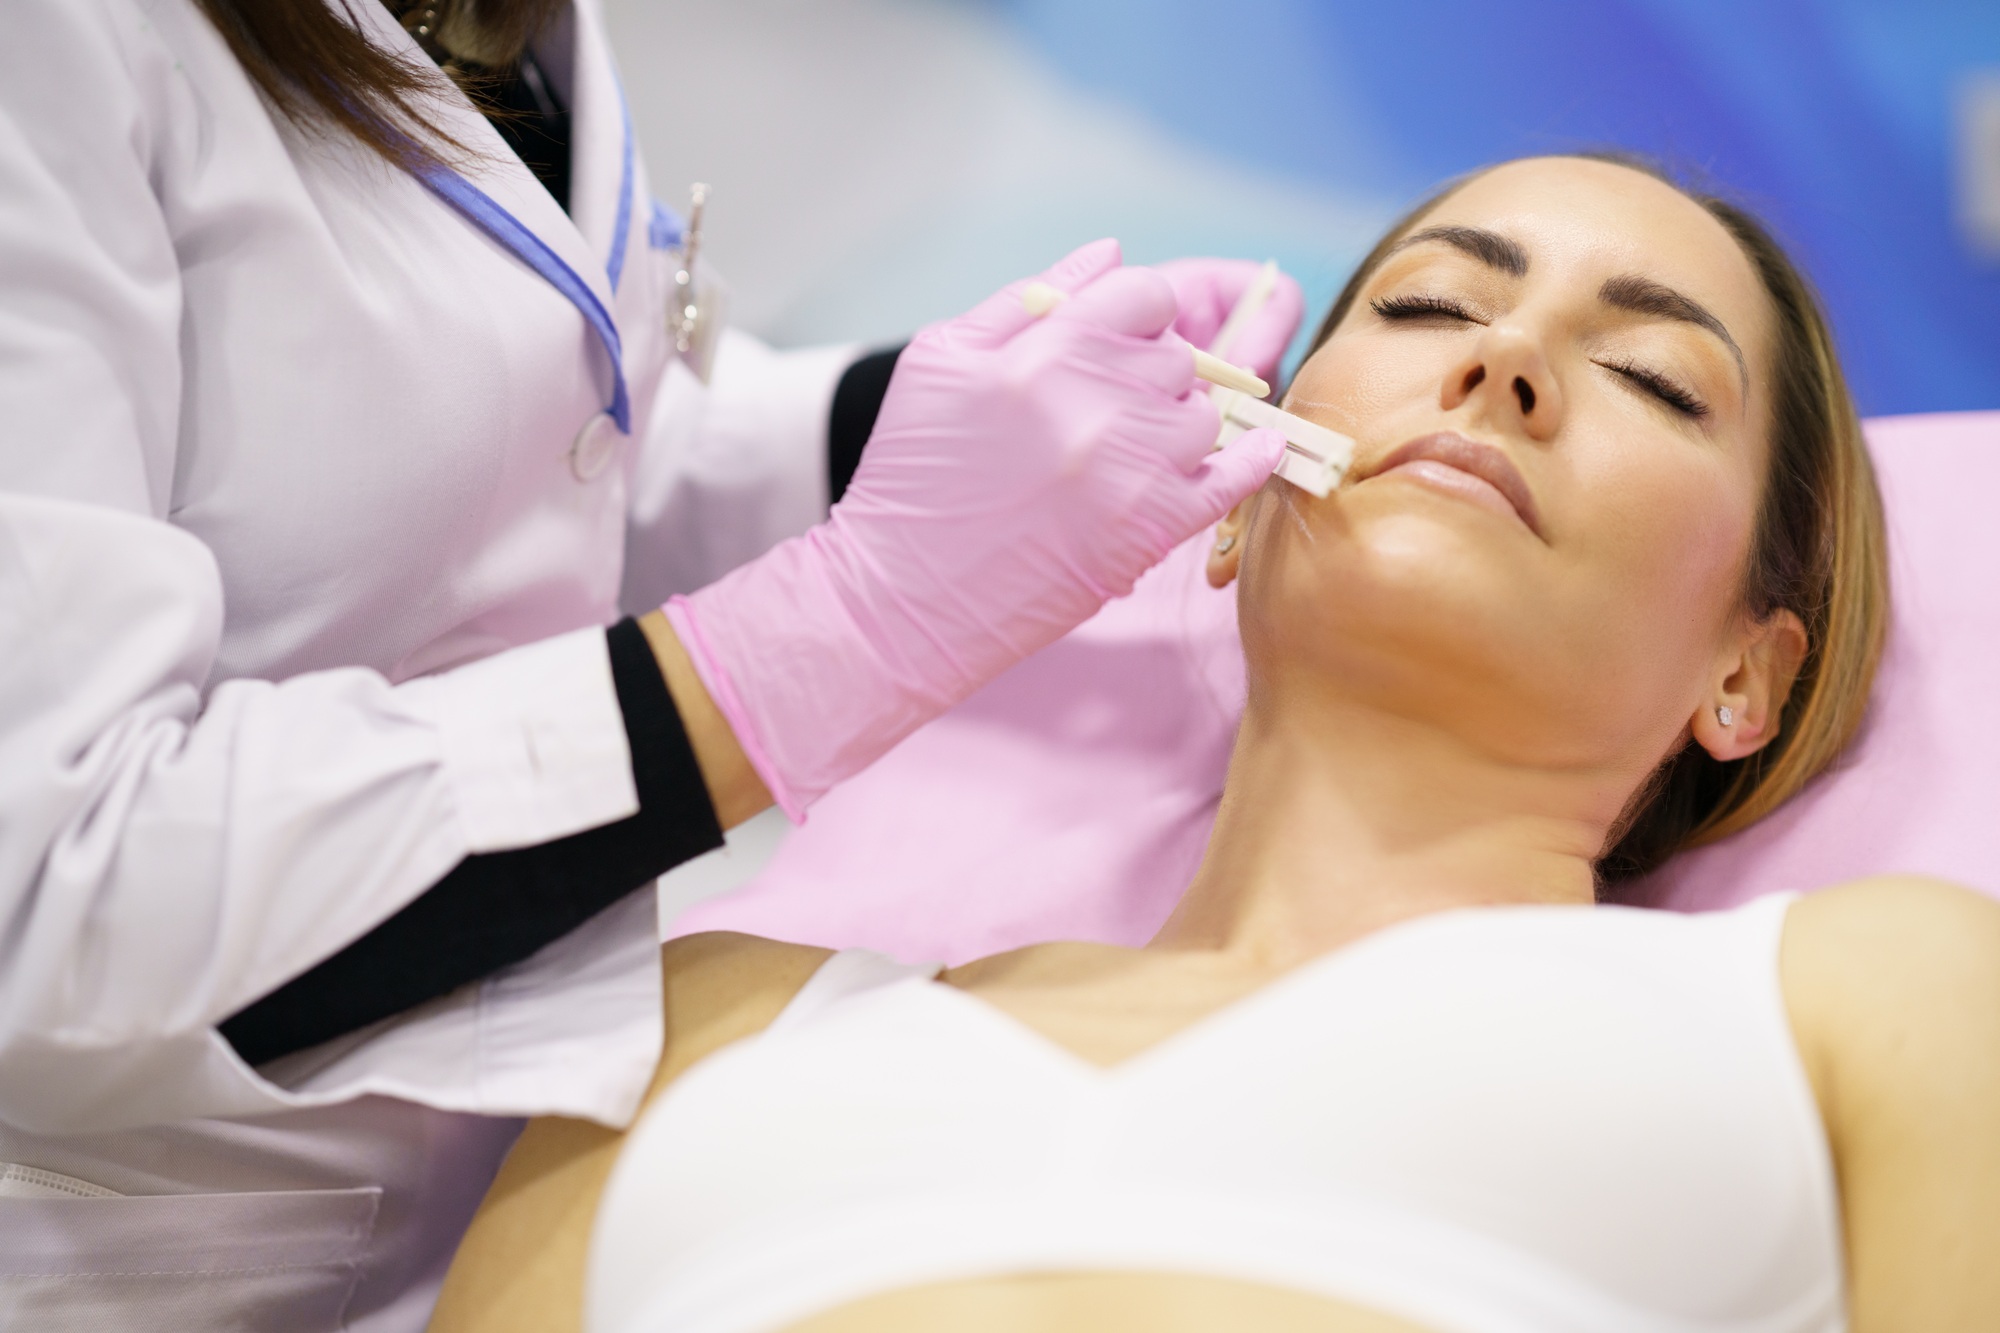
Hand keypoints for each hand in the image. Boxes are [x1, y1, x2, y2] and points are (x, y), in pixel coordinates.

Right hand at [663, 239, 1283, 815]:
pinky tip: (1258, 451)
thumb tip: (1109, 254)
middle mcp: (1096, 398)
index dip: (1135, 320)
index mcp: (1046, 346)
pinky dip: (1250, 461)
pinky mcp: (1153, 529)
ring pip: (1205, 416)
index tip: (1115, 349)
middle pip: (1178, 358)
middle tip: (1107, 416)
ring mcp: (1132, 466)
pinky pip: (1233, 477)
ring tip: (1128, 458)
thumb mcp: (942, 359)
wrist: (903, 594)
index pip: (1143, 295)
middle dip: (1150, 379)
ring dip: (1177, 429)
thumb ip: (1026, 297)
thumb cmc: (913, 475)